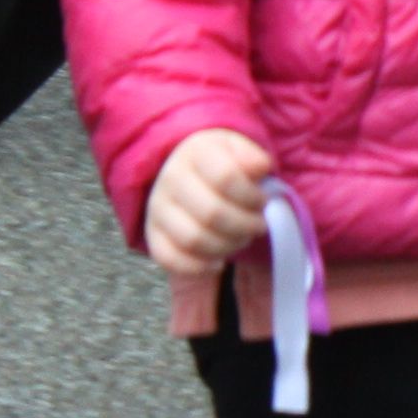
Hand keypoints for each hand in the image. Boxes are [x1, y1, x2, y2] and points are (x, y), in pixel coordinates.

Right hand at [145, 127, 276, 284]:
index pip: (226, 177)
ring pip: (194, 240)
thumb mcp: (239, 149)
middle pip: (212, 213)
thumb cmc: (220, 162)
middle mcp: (169, 178)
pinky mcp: (153, 235)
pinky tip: (220, 262)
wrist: (186, 172)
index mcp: (194, 152)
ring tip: (242, 239)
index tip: (264, 201)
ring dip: (227, 246)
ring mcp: (158, 209)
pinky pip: (171, 260)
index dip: (252, 196)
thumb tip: (260, 167)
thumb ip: (252, 158)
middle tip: (258, 225)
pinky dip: (199, 267)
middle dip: (244, 225)